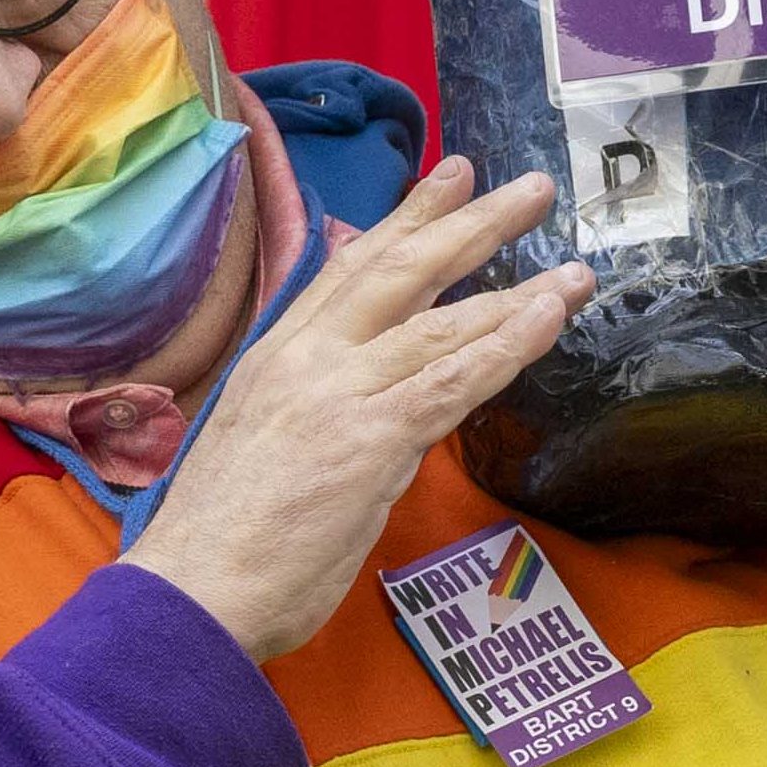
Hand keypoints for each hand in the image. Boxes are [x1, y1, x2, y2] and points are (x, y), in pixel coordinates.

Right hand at [131, 157, 592, 662]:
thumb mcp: (262, 436)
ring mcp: (339, 394)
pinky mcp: (369, 441)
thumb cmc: (226, 537)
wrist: (192, 592)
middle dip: (472, 224)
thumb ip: (323, 399)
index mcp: (278, 353)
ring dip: (517, 294)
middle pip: (403, 272)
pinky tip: (545, 321)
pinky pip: (450, 383)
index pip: (352, 266)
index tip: (453, 174)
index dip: (409, 216)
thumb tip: (385, 388)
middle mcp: (308, 358)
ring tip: (573, 272)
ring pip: (440, 324)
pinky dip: (503, 347)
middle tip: (531, 188)